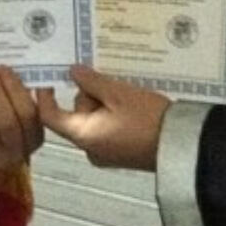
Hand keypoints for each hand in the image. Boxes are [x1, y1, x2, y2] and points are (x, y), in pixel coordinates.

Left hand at [37, 66, 170, 170]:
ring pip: (93, 119)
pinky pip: (106, 127)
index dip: (45, 96)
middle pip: (76, 114)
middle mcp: (89, 148)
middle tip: (107, 78)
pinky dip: (112, 113)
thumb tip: (72, 72)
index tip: (48, 77)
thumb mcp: (118, 93)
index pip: (50, 116)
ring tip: (123, 88)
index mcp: (83, 135)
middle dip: (88, 94)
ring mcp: (105, 153)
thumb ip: (91, 81)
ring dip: (103, 102)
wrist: (180, 144)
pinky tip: (130, 101)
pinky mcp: (120, 152)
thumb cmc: (146, 118)